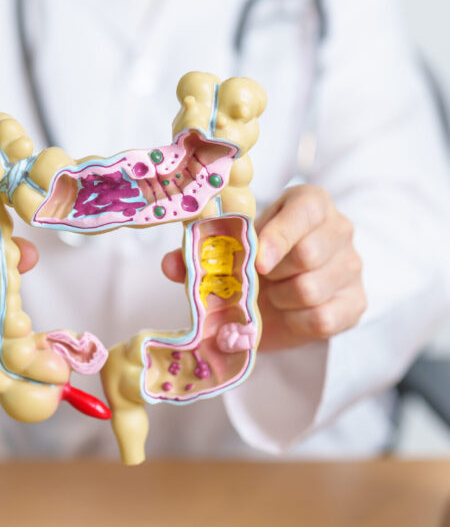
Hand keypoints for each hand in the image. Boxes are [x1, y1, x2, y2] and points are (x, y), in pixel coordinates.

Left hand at [161, 185, 365, 351]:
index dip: (278, 236)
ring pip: (311, 290)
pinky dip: (296, 322)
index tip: (256, 261)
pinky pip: (323, 319)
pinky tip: (289, 313)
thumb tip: (170, 265)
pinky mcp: (356, 303)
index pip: (306, 211)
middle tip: (259, 279)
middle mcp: (340, 229)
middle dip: (273, 275)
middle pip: (308, 254)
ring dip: (281, 301)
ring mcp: (352, 267)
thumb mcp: (234, 249)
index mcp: (310, 203)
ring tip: (274, 295)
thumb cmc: (259, 262)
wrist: (289, 295)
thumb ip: (202, 253)